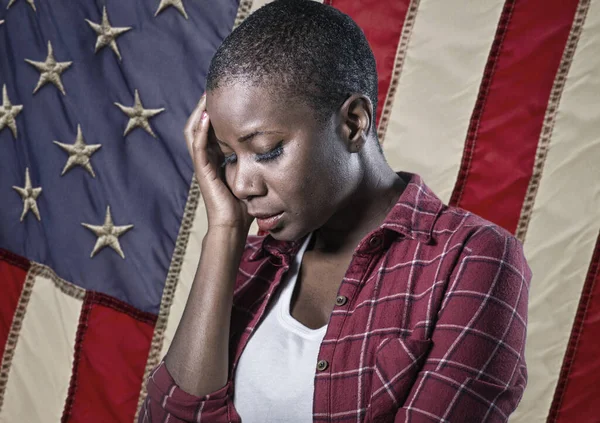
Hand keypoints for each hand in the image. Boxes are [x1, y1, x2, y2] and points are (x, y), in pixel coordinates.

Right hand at [184, 94, 252, 231]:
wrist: (233, 227)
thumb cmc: (244, 206)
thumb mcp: (252, 176)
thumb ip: (256, 161)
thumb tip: (275, 145)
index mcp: (216, 158)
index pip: (212, 128)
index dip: (215, 111)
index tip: (227, 94)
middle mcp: (207, 158)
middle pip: (199, 125)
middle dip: (205, 105)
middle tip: (213, 87)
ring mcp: (203, 164)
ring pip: (193, 131)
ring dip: (199, 113)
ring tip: (206, 96)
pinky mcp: (203, 172)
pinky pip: (198, 147)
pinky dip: (200, 131)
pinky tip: (206, 117)